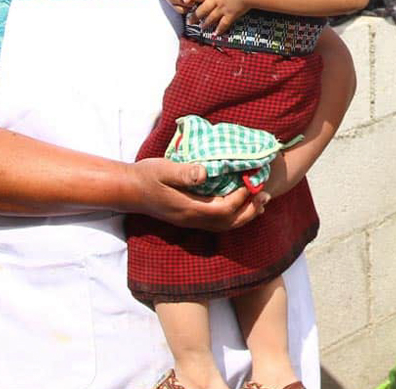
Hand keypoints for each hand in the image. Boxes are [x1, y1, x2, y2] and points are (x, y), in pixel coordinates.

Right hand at [126, 157, 268, 230]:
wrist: (129, 190)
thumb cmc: (146, 176)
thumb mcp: (162, 169)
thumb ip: (183, 172)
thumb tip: (205, 173)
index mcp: (187, 208)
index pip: (221, 210)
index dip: (240, 197)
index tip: (252, 180)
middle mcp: (191, 219)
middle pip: (227, 223)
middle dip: (249, 211)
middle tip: (266, 195)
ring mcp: (190, 221)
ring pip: (223, 226)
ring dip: (244, 215)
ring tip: (261, 201)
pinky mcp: (189, 218)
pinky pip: (217, 223)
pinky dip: (233, 216)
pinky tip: (241, 204)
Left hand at [191, 0, 252, 33]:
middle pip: (202, 8)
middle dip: (195, 15)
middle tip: (189, 21)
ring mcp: (223, 8)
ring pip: (210, 17)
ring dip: (205, 23)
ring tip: (200, 28)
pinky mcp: (231, 15)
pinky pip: (223, 24)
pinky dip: (219, 29)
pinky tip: (216, 34)